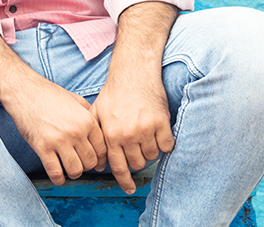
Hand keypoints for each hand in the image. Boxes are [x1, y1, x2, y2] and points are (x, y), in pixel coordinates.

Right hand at [5, 77, 107, 185]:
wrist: (22, 90)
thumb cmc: (47, 94)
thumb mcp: (75, 99)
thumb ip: (89, 114)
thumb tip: (98, 132)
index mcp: (87, 121)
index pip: (102, 150)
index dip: (99, 159)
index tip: (93, 162)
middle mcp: (76, 132)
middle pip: (90, 163)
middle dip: (85, 166)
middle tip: (78, 162)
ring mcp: (59, 140)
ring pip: (75, 170)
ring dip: (72, 173)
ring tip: (67, 168)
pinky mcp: (42, 147)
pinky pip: (56, 173)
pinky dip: (58, 179)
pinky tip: (58, 176)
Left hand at [90, 72, 173, 193]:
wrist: (133, 74)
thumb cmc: (113, 93)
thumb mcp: (97, 113)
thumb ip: (96, 138)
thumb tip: (97, 164)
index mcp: (111, 134)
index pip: (118, 166)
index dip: (124, 181)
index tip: (130, 189)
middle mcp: (128, 134)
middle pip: (137, 163)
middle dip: (136, 160)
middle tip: (135, 147)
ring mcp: (146, 129)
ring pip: (152, 155)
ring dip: (150, 150)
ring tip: (144, 136)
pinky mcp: (162, 123)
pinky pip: (167, 145)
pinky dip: (164, 143)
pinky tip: (158, 133)